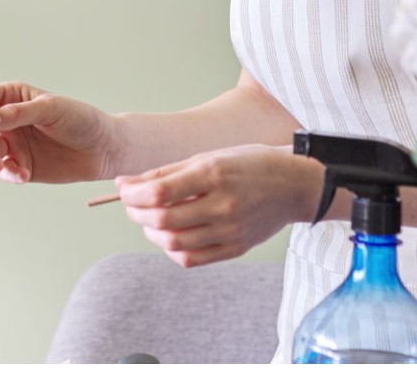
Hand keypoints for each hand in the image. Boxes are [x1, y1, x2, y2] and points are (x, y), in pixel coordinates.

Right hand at [0, 82, 117, 183]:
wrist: (105, 149)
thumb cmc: (82, 120)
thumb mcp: (50, 110)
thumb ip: (17, 114)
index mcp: (14, 97)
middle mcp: (10, 119)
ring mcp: (15, 143)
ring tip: (3, 168)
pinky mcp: (23, 165)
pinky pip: (5, 170)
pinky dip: (9, 173)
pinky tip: (23, 175)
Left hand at [115, 144, 320, 266]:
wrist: (294, 185)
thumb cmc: (247, 164)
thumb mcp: (207, 157)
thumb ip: (166, 172)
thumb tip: (125, 184)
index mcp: (213, 174)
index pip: (159, 192)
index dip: (132, 194)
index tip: (123, 189)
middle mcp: (223, 205)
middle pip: (163, 220)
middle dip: (136, 213)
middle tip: (132, 205)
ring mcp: (231, 230)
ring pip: (174, 243)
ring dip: (151, 232)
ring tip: (150, 219)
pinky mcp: (236, 248)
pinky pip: (191, 259)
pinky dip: (171, 249)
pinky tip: (170, 235)